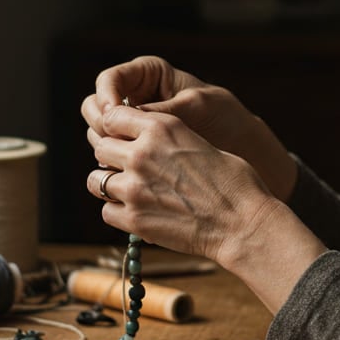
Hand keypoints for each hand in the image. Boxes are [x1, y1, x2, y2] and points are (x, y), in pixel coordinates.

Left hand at [86, 104, 274, 265]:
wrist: (243, 223)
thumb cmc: (234, 183)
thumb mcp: (201, 143)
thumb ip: (168, 140)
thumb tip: (148, 143)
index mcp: (162, 127)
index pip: (114, 116)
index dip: (117, 127)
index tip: (124, 138)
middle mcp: (142, 153)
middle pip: (100, 147)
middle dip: (112, 156)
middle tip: (129, 168)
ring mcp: (134, 187)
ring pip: (96, 180)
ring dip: (109, 184)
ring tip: (132, 192)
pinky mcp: (133, 219)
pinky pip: (107, 211)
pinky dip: (118, 212)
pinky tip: (139, 212)